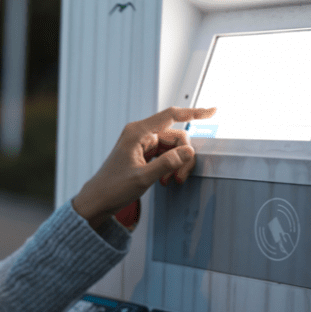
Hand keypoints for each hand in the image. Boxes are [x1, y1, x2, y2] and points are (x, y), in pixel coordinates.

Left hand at [72, 106, 215, 229]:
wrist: (98, 200)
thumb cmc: (113, 188)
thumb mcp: (143, 178)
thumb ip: (167, 164)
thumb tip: (188, 151)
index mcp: (137, 132)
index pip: (171, 116)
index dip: (194, 113)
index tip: (213, 111)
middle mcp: (140, 134)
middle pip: (176, 136)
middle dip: (183, 156)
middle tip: (180, 177)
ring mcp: (142, 143)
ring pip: (172, 147)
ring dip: (176, 164)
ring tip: (171, 181)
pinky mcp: (143, 153)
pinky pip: (165, 154)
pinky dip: (169, 166)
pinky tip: (165, 180)